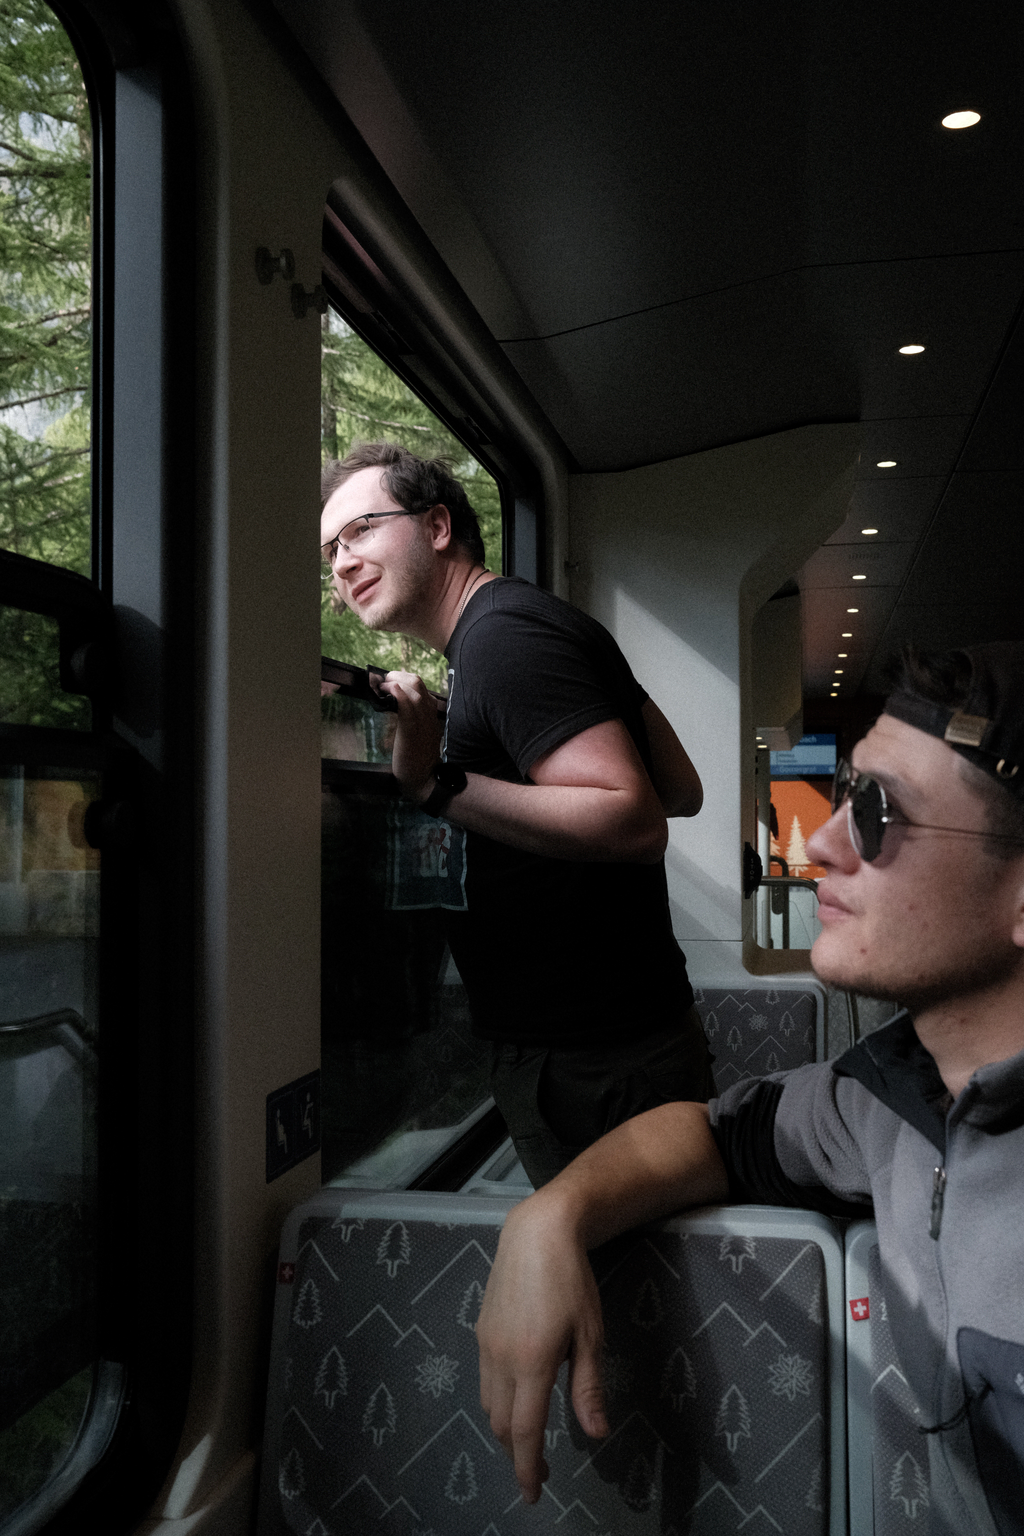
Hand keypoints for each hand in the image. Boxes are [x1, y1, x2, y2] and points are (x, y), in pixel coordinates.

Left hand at [379, 670, 442, 799]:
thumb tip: (394, 703)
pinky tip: (390, 691)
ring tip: (381, 687)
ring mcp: (421, 722)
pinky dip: (399, 696)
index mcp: (429, 713)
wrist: (424, 780)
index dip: (401, 678)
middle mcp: (428, 713)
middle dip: (396, 676)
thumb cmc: (417, 758)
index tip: (387, 682)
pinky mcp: (412, 732)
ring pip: (414, 690)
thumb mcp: (417, 733)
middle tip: (381, 684)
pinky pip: (408, 708)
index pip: (419, 685)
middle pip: (417, 682)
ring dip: (394, 683)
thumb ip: (410, 717)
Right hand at [477, 1200, 608, 1503]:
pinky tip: (517, 1396)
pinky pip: (484, 1380)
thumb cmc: (572, 1281)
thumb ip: (588, 1387)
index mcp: (530, 1363)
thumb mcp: (590, 1334)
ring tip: (529, 1438)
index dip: (527, 1469)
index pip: (525, 1432)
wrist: (536, 1232)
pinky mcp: (480, 1330)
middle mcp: (500, 1359)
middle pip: (502, 1425)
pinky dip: (498, 1402)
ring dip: (506, 1429)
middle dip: (518, 1455)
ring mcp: (485, 1344)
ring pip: (489, 1404)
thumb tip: (595, 1435)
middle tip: (540, 1472)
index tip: (533, 1495)